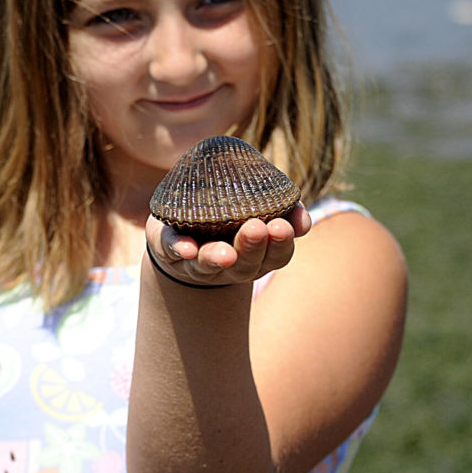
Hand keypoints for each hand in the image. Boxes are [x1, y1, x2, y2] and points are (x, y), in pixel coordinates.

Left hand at [145, 204, 311, 287]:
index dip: (281, 244)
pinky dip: (180, 248)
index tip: (283, 226)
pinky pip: (172, 249)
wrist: (186, 230)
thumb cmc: (233, 215)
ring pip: (209, 264)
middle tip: (257, 228)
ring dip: (217, 257)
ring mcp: (198, 261)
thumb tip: (302, 217)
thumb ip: (282, 207)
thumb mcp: (260, 207)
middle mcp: (230, 265)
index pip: (276, 255)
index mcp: (258, 255)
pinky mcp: (169, 248)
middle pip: (245, 265)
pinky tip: (186, 247)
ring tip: (226, 253)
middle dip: (252, 248)